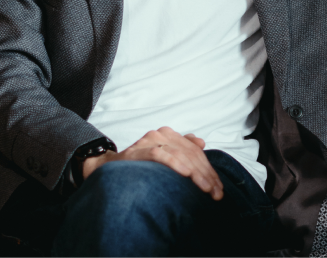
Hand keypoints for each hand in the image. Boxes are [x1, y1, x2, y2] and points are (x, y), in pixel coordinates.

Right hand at [81, 127, 223, 199]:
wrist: (108, 167)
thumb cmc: (139, 164)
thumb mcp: (163, 155)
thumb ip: (182, 147)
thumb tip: (201, 143)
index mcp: (170, 135)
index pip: (195, 152)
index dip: (209, 170)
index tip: (218, 188)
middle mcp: (162, 134)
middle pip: (191, 154)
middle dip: (206, 174)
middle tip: (216, 192)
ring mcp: (150, 141)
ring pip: (180, 154)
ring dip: (196, 172)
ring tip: (206, 188)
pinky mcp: (139, 150)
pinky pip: (160, 154)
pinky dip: (175, 163)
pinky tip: (187, 173)